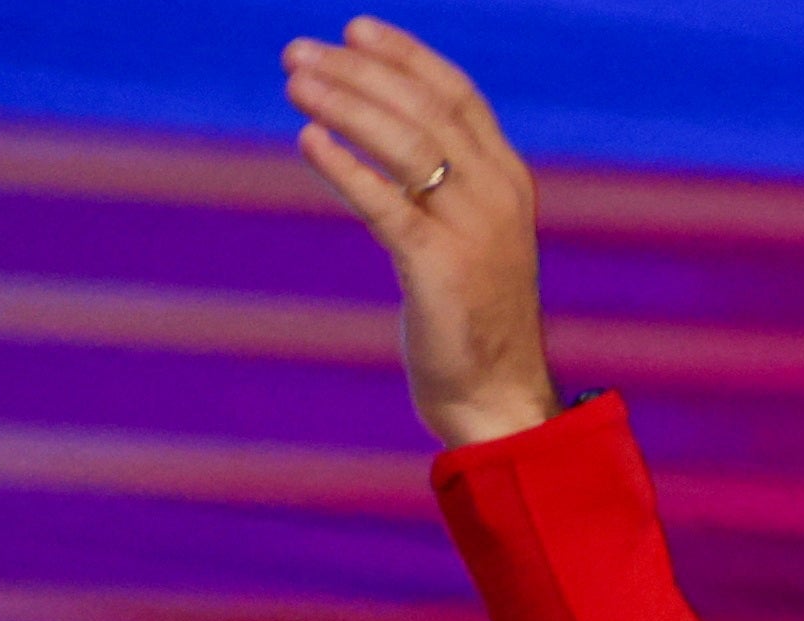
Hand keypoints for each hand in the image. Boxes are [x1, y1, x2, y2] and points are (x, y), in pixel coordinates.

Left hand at [285, 20, 551, 445]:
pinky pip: (386, 205)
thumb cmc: (471, 318)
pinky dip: (345, 169)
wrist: (498, 400)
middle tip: (295, 53)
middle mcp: (499, 198)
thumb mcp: (466, 237)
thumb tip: (356, 129)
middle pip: (424, 111)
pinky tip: (308, 142)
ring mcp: (474, 233)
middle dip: (356, 73)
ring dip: (344, 105)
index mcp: (510, 182)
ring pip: (406, 146)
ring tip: (293, 83)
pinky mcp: (441, 269)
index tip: (354, 29)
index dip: (405, 56)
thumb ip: (433, 184)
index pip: (458, 96)